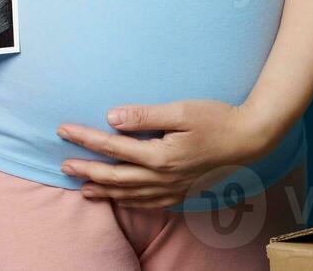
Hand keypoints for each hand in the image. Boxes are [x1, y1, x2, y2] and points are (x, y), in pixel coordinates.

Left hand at [56, 99, 277, 208]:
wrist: (249, 139)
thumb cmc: (216, 118)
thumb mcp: (181, 110)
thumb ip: (145, 115)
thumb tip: (111, 117)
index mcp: (160, 155)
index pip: (112, 147)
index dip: (85, 139)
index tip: (63, 130)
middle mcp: (163, 176)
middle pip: (116, 176)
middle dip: (87, 170)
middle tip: (63, 165)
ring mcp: (173, 188)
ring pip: (130, 194)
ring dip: (104, 190)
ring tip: (82, 189)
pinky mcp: (182, 191)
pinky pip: (149, 203)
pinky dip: (130, 202)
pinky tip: (120, 199)